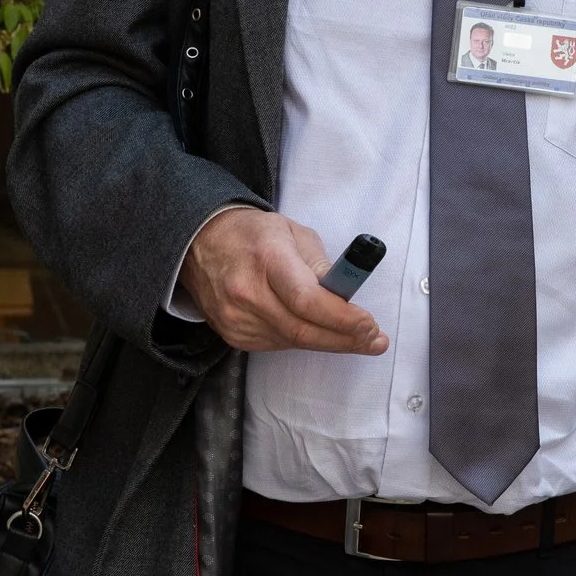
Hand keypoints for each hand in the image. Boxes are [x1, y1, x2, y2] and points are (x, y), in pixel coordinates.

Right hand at [181, 208, 387, 355]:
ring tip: (357, 338)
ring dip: (329, 342)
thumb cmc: (253, 234)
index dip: (342, 318)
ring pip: (293, 341)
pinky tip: (318, 331)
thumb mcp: (293, 232)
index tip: (369, 324)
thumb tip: (346, 296)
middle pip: (303, 329)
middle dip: (345, 338)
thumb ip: (321, 264)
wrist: (201, 243)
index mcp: (267, 258)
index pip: (307, 300)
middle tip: (374, 340)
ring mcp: (235, 318)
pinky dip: (303, 339)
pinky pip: (277, 344)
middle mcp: (247, 292)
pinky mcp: (232, 334)